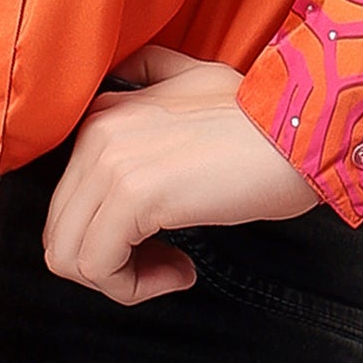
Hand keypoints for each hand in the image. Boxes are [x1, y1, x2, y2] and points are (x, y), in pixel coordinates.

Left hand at [40, 43, 319, 305]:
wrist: (301, 126)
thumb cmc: (259, 116)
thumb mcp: (192, 78)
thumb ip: (149, 75)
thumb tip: (127, 78)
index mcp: (102, 115)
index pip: (67, 200)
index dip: (107, 234)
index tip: (156, 242)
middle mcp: (95, 134)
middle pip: (61, 232)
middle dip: (109, 264)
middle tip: (163, 263)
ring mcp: (109, 164)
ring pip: (69, 255)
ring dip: (120, 281)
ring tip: (171, 268)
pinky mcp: (133, 197)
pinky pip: (98, 267)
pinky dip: (134, 287)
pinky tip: (181, 270)